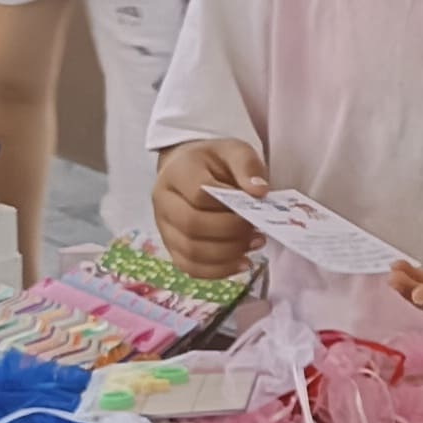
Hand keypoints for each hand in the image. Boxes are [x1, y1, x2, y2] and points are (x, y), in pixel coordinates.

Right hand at [151, 135, 267, 277]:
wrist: (194, 169)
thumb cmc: (215, 161)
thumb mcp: (235, 151)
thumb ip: (248, 166)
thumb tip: (259, 191)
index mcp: (177, 172)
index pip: (199, 194)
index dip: (229, 207)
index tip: (254, 209)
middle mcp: (163, 200)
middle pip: (192, 225)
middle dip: (230, 233)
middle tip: (257, 232)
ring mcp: (164, 226)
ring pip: (190, 251)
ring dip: (228, 255)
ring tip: (254, 245)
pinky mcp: (171, 247)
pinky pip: (190, 267)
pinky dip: (218, 271)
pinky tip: (241, 263)